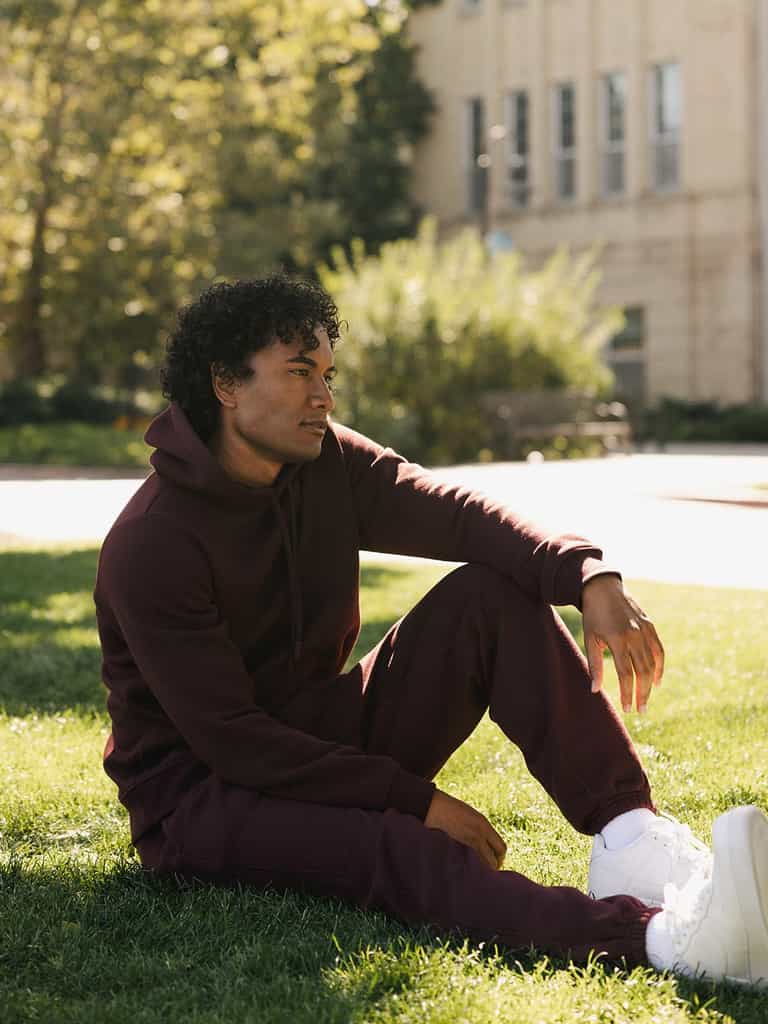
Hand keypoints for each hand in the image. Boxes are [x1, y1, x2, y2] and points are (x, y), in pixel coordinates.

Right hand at [424, 788, 505, 869]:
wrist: (432, 806)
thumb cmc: (447, 809)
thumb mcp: (469, 815)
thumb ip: (478, 830)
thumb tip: (483, 845)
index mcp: (484, 825)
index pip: (502, 848)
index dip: (499, 858)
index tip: (493, 862)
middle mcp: (480, 835)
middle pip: (495, 860)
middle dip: (491, 867)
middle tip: (484, 871)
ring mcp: (468, 842)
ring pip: (483, 865)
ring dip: (481, 870)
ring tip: (475, 874)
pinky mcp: (457, 848)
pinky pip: (469, 864)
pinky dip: (470, 869)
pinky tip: (464, 870)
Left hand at [582, 574, 664, 713]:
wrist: (603, 588)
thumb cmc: (593, 615)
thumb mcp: (590, 638)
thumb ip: (594, 664)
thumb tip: (595, 690)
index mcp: (617, 639)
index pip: (625, 673)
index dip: (627, 693)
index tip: (627, 708)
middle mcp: (634, 635)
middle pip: (642, 671)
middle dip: (641, 693)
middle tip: (639, 710)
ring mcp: (644, 630)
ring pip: (652, 663)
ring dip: (650, 684)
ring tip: (645, 699)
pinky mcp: (650, 626)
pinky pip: (659, 650)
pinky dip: (659, 666)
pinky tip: (656, 681)